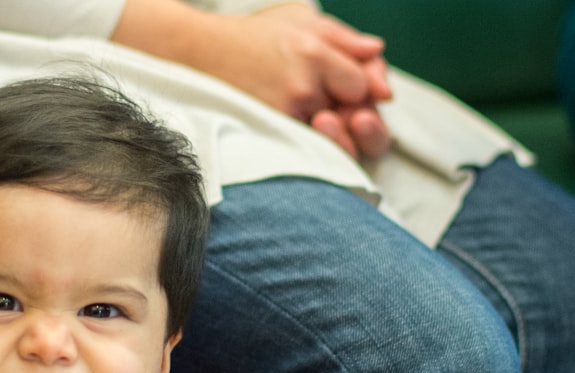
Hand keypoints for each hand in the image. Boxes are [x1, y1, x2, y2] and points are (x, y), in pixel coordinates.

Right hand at [111, 0, 392, 158]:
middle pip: (350, 117)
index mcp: (316, 52)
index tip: (345, 94)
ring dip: (329, 136)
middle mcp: (303, 84)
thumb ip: (344, 37)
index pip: (362, 86)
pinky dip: (306, 145)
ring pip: (328, 138)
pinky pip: (303, 149)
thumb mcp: (300, 20)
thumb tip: (378, 54)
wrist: (196, 54)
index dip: (359, 93)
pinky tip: (294, 133)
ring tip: (312, 123)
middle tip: (333, 114)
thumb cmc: (250, 37)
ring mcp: (283, 113)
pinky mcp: (266, 132)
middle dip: (348, 119)